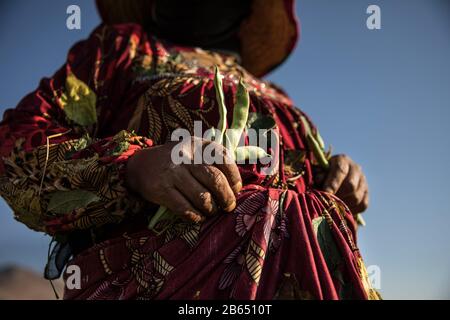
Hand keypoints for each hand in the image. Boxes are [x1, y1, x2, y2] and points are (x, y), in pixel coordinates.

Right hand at [125, 137, 241, 222]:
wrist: (139, 165)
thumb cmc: (176, 162)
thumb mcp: (193, 152)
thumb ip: (213, 162)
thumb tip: (236, 187)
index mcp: (196, 144)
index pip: (223, 158)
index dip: (234, 176)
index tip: (236, 189)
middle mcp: (184, 156)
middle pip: (215, 179)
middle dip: (226, 197)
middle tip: (228, 206)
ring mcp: (172, 172)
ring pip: (202, 197)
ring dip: (211, 209)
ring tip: (211, 211)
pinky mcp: (160, 189)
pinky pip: (185, 209)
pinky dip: (195, 216)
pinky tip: (198, 216)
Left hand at [323, 155, 368, 213]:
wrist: (333, 177)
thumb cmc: (322, 174)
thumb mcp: (318, 171)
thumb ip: (318, 174)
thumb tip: (320, 179)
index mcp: (342, 160)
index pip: (340, 170)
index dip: (333, 182)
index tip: (326, 192)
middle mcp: (356, 169)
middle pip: (350, 185)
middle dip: (337, 195)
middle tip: (327, 203)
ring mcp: (363, 181)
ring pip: (356, 197)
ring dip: (343, 205)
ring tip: (332, 207)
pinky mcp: (366, 193)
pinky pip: (362, 204)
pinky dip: (352, 210)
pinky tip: (342, 210)